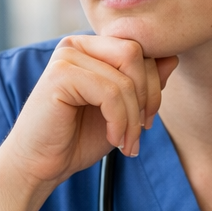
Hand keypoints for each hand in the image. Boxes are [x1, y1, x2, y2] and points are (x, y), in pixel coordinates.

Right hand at [0, 35, 177, 191]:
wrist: (39, 166)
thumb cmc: (76, 139)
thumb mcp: (121, 111)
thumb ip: (144, 84)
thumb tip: (172, 58)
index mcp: (91, 47)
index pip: (140, 48)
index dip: (154, 85)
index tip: (146, 121)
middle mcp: (77, 44)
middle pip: (135, 53)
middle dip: (148, 96)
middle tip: (141, 131)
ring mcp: (66, 56)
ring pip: (125, 77)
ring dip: (133, 117)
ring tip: (126, 143)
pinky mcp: (60, 74)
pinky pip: (110, 92)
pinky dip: (119, 121)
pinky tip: (112, 139)